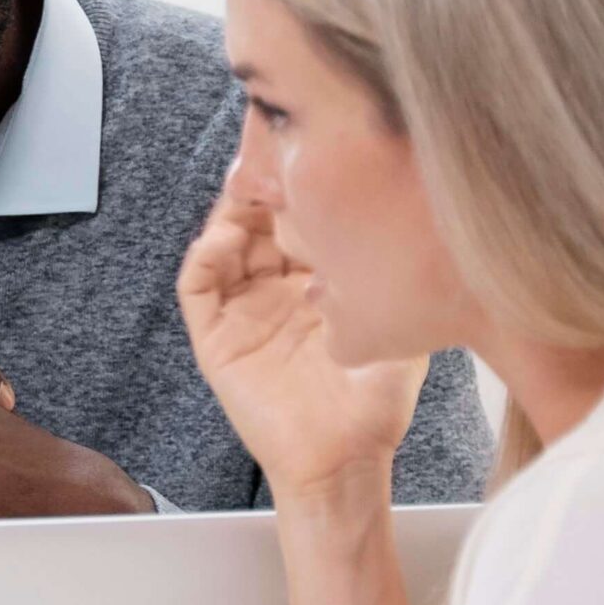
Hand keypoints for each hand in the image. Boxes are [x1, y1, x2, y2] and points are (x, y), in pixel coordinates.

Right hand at [177, 179, 425, 500]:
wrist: (346, 458)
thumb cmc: (376, 400)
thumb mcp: (398, 315)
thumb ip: (394, 266)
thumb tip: (407, 206)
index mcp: (318, 281)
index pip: (299, 216)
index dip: (301, 181)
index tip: (312, 146)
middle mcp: (275, 290)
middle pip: (257, 219)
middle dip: (263, 182)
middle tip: (274, 150)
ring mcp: (243, 313)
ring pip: (224, 243)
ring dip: (231, 210)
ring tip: (249, 184)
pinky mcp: (216, 339)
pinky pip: (197, 287)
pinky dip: (205, 255)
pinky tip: (227, 235)